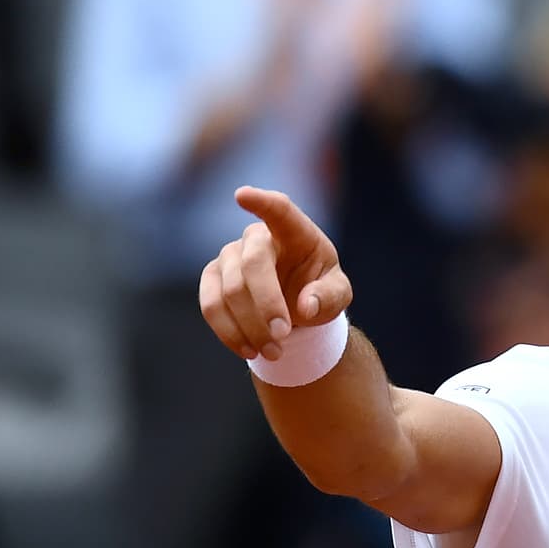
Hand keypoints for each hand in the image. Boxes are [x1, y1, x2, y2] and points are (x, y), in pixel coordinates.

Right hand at [199, 187, 352, 360]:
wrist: (296, 309)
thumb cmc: (320, 292)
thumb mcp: (337, 295)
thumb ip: (329, 297)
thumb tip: (306, 305)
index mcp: (295, 232)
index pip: (278, 209)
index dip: (262, 203)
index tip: (242, 195)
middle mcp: (258, 238)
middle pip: (252, 264)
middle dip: (266, 304)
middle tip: (283, 337)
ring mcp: (230, 256)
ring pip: (229, 290)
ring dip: (250, 327)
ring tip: (273, 352)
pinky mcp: (212, 279)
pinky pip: (211, 306)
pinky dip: (230, 333)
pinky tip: (250, 350)